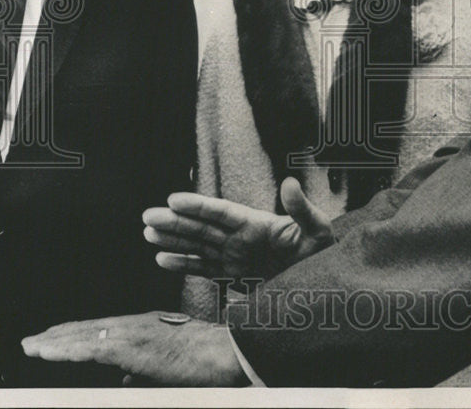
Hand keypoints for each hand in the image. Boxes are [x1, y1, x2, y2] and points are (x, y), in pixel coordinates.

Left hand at [21, 312, 246, 386]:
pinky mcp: (132, 346)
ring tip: (32, 346)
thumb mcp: (171, 365)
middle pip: (89, 328)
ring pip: (85, 335)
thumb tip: (126, 378)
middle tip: (32, 341)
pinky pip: (90, 346)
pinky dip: (66, 348)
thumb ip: (145, 370)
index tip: (54, 339)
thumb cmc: (208, 360)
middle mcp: (137, 324)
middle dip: (59, 335)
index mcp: (147, 328)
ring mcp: (134, 333)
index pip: (103, 330)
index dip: (76, 334)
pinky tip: (48, 351)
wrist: (228, 353)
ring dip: (55, 341)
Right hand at [142, 177, 334, 278]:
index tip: (173, 199)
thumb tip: (289, 182)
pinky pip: (203, 270)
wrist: (322, 287)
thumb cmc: (321, 254)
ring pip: (197, 246)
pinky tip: (162, 259)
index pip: (222, 212)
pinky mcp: (233, 277)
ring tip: (148, 233)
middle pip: (202, 228)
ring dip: (173, 240)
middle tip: (148, 216)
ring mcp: (234, 257)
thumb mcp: (317, 229)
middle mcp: (240, 238)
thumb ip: (301, 209)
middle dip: (175, 222)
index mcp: (256, 224)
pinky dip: (183, 265)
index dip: (198, 206)